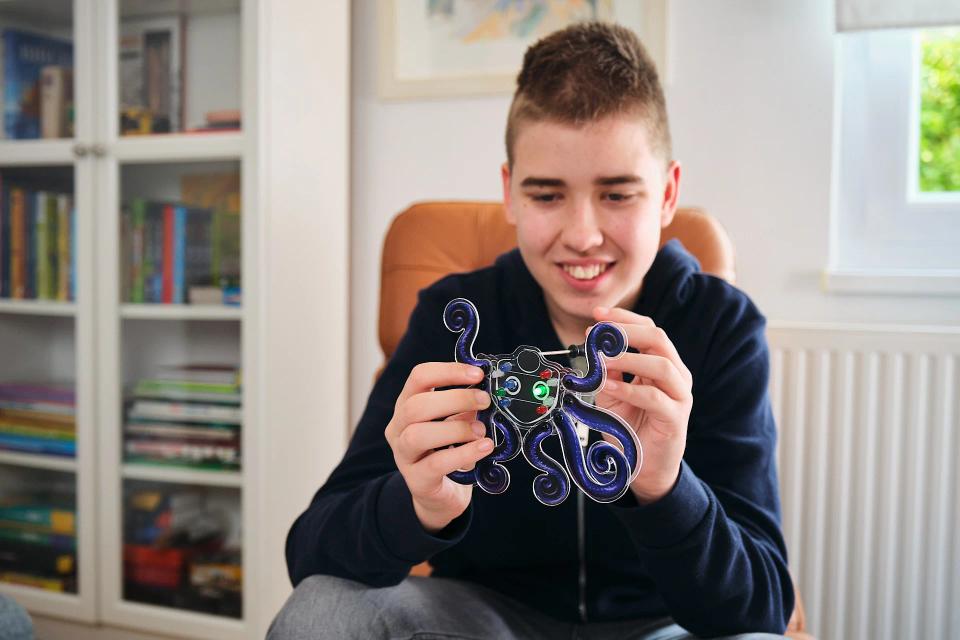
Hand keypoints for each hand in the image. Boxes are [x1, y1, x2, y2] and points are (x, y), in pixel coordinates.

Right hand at [385, 362, 493, 533]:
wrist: (440, 494)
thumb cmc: (448, 450)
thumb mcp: (457, 422)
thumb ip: (466, 406)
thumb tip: (487, 390)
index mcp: (407, 404)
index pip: (419, 377)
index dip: (448, 371)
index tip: (478, 374)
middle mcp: (398, 427)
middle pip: (416, 405)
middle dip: (455, 399)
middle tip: (484, 400)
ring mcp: (403, 455)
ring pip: (418, 435)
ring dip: (456, 429)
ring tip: (481, 430)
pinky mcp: (416, 480)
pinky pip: (436, 464)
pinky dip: (464, 453)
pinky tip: (484, 448)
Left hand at [592, 307, 692, 503]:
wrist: (644, 467)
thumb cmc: (630, 427)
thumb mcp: (611, 394)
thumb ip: (605, 372)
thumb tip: (591, 350)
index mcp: (662, 363)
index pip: (648, 329)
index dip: (624, 318)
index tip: (597, 314)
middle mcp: (675, 375)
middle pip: (658, 339)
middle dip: (627, 330)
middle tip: (599, 332)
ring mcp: (679, 395)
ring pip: (661, 364)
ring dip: (628, 357)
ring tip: (602, 358)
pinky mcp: (675, 418)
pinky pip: (654, 397)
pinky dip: (629, 388)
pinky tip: (608, 385)